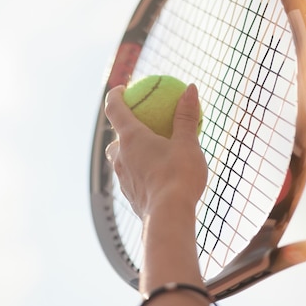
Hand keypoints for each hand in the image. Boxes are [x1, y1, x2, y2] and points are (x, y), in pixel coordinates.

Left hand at [104, 84, 206, 218]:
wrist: (169, 217)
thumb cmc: (178, 176)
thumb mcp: (188, 143)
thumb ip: (186, 116)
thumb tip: (191, 89)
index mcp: (131, 138)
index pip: (114, 108)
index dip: (115, 95)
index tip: (123, 88)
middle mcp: (121, 157)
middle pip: (116, 138)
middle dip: (124, 130)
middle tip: (140, 126)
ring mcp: (123, 179)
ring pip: (122, 161)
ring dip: (132, 154)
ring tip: (150, 153)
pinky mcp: (130, 197)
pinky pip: (132, 179)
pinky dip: (141, 172)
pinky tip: (157, 177)